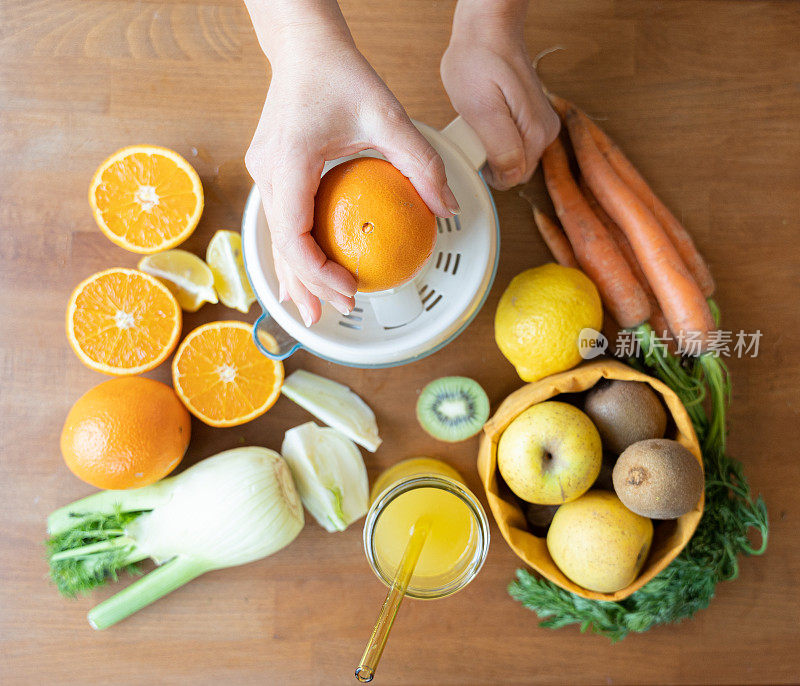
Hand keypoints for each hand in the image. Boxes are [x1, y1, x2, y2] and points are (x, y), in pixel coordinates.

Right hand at [245, 38, 458, 325]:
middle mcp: (267, 172)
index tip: (349, 289)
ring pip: (275, 238)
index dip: (318, 273)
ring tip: (311, 309)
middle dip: (305, 287)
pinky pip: (279, 220)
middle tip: (332, 316)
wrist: (304, 46)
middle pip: (281, 246)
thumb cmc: (338, 73)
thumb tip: (447, 207)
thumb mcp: (388, 116)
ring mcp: (263, 172)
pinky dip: (293, 250)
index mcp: (288, 163)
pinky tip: (305, 270)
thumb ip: (421, 162)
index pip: (295, 236)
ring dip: (293, 275)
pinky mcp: (269, 170)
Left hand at [441, 1, 558, 189]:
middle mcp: (546, 133)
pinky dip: (496, 136)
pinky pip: (513, 143)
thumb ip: (499, 147)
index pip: (511, 179)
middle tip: (474, 131)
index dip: (487, 171)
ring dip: (493, 148)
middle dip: (491, 160)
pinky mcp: (533, 118)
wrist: (487, 31)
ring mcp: (541, 125)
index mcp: (537, 134)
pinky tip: (487, 117)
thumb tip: (510, 175)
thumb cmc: (479, 62)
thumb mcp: (481, 109)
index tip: (473, 147)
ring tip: (480, 120)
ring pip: (513, 158)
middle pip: (514, 170)